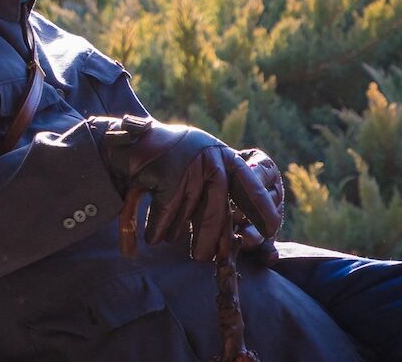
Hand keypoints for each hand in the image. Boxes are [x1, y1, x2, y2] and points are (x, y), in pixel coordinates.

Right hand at [101, 116, 280, 261]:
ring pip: (189, 215)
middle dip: (208, 240)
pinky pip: (167, 214)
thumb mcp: (198, 169)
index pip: (250, 187)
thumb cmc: (167, 161)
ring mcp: (191, 164)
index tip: (272, 230)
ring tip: (165, 239)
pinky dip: (158, 229)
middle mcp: (212, 159)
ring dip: (175, 232)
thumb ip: (214, 194)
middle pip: (217, 212)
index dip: (262, 210)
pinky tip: (151, 237)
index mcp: (224, 157)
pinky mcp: (169, 173)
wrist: (129, 142)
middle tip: (201, 259)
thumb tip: (232, 238)